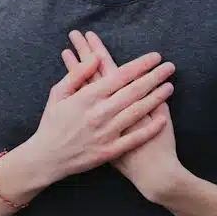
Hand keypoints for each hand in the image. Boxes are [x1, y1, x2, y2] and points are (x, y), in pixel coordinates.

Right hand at [62, 31, 185, 203]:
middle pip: (133, 91)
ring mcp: (105, 133)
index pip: (119, 76)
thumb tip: (95, 57)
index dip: (139, 65)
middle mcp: (98, 114)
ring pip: (136, 112)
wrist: (46, 158)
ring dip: (155, 98)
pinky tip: (163, 118)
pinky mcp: (109, 152)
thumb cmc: (52, 122)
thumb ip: (77, 74)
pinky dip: (149, 129)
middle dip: (154, 77)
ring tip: (170, 87)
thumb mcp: (58, 93)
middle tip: (169, 67)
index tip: (154, 57)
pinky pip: (134, 139)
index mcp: (86, 97)